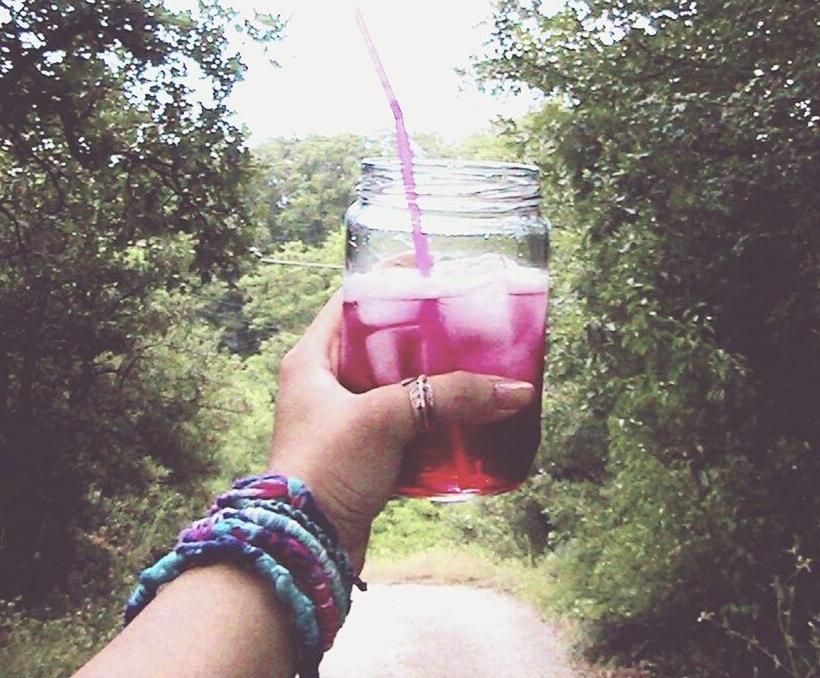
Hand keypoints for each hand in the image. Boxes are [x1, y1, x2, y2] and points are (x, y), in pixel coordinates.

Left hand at [266, 291, 535, 571]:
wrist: (305, 548)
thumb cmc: (325, 469)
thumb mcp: (386, 418)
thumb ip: (449, 396)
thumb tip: (514, 391)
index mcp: (312, 359)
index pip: (352, 301)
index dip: (390, 282)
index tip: (434, 272)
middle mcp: (323, 385)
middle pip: (381, 345)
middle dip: (424, 338)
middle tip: (465, 327)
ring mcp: (342, 422)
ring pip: (396, 388)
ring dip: (433, 383)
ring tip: (473, 369)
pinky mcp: (361, 457)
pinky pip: (403, 427)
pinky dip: (431, 422)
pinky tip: (463, 420)